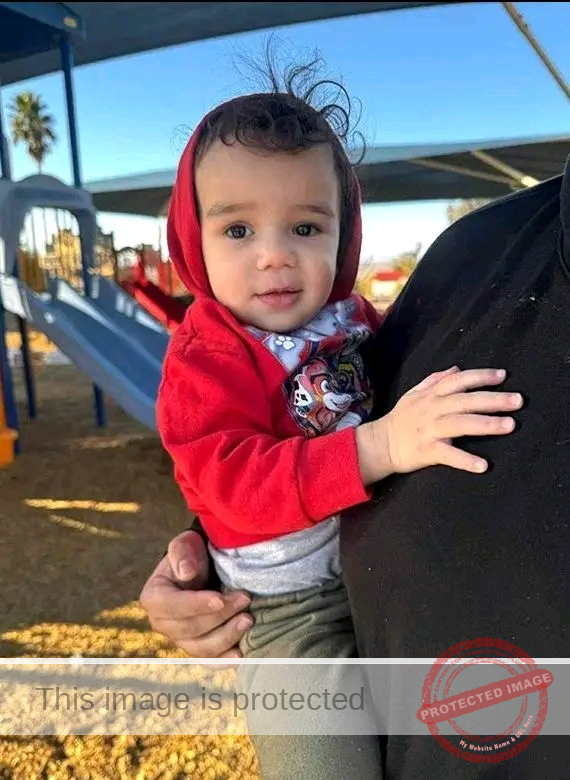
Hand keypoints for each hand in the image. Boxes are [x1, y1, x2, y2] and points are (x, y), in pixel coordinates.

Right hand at [139, 530, 252, 658]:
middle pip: (190, 629)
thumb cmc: (193, 554)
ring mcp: (180, 639)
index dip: (196, 605)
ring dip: (226, 637)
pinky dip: (224, 660)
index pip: (173, 606)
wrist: (204, 568)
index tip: (220, 599)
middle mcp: (162, 623)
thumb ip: (182, 553)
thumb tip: (186, 572)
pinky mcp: (198, 647)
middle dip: (219, 616)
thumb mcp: (185, 544)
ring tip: (248, 620)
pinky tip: (241, 654)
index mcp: (154, 597)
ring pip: (201, 648)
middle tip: (245, 599)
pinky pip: (209, 661)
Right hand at [381, 366, 522, 474]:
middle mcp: (432, 409)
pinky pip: (448, 455)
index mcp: (431, 395)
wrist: (378, 444)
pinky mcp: (426, 451)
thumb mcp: (414, 394)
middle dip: (493, 400)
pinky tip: (483, 465)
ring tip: (510, 425)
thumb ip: (434, 380)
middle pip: (465, 401)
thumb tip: (457, 369)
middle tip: (518, 401)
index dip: (480, 376)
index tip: (503, 376)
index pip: (458, 381)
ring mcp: (429, 430)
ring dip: (486, 425)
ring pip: (461, 424)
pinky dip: (465, 460)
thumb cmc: (400, 419)